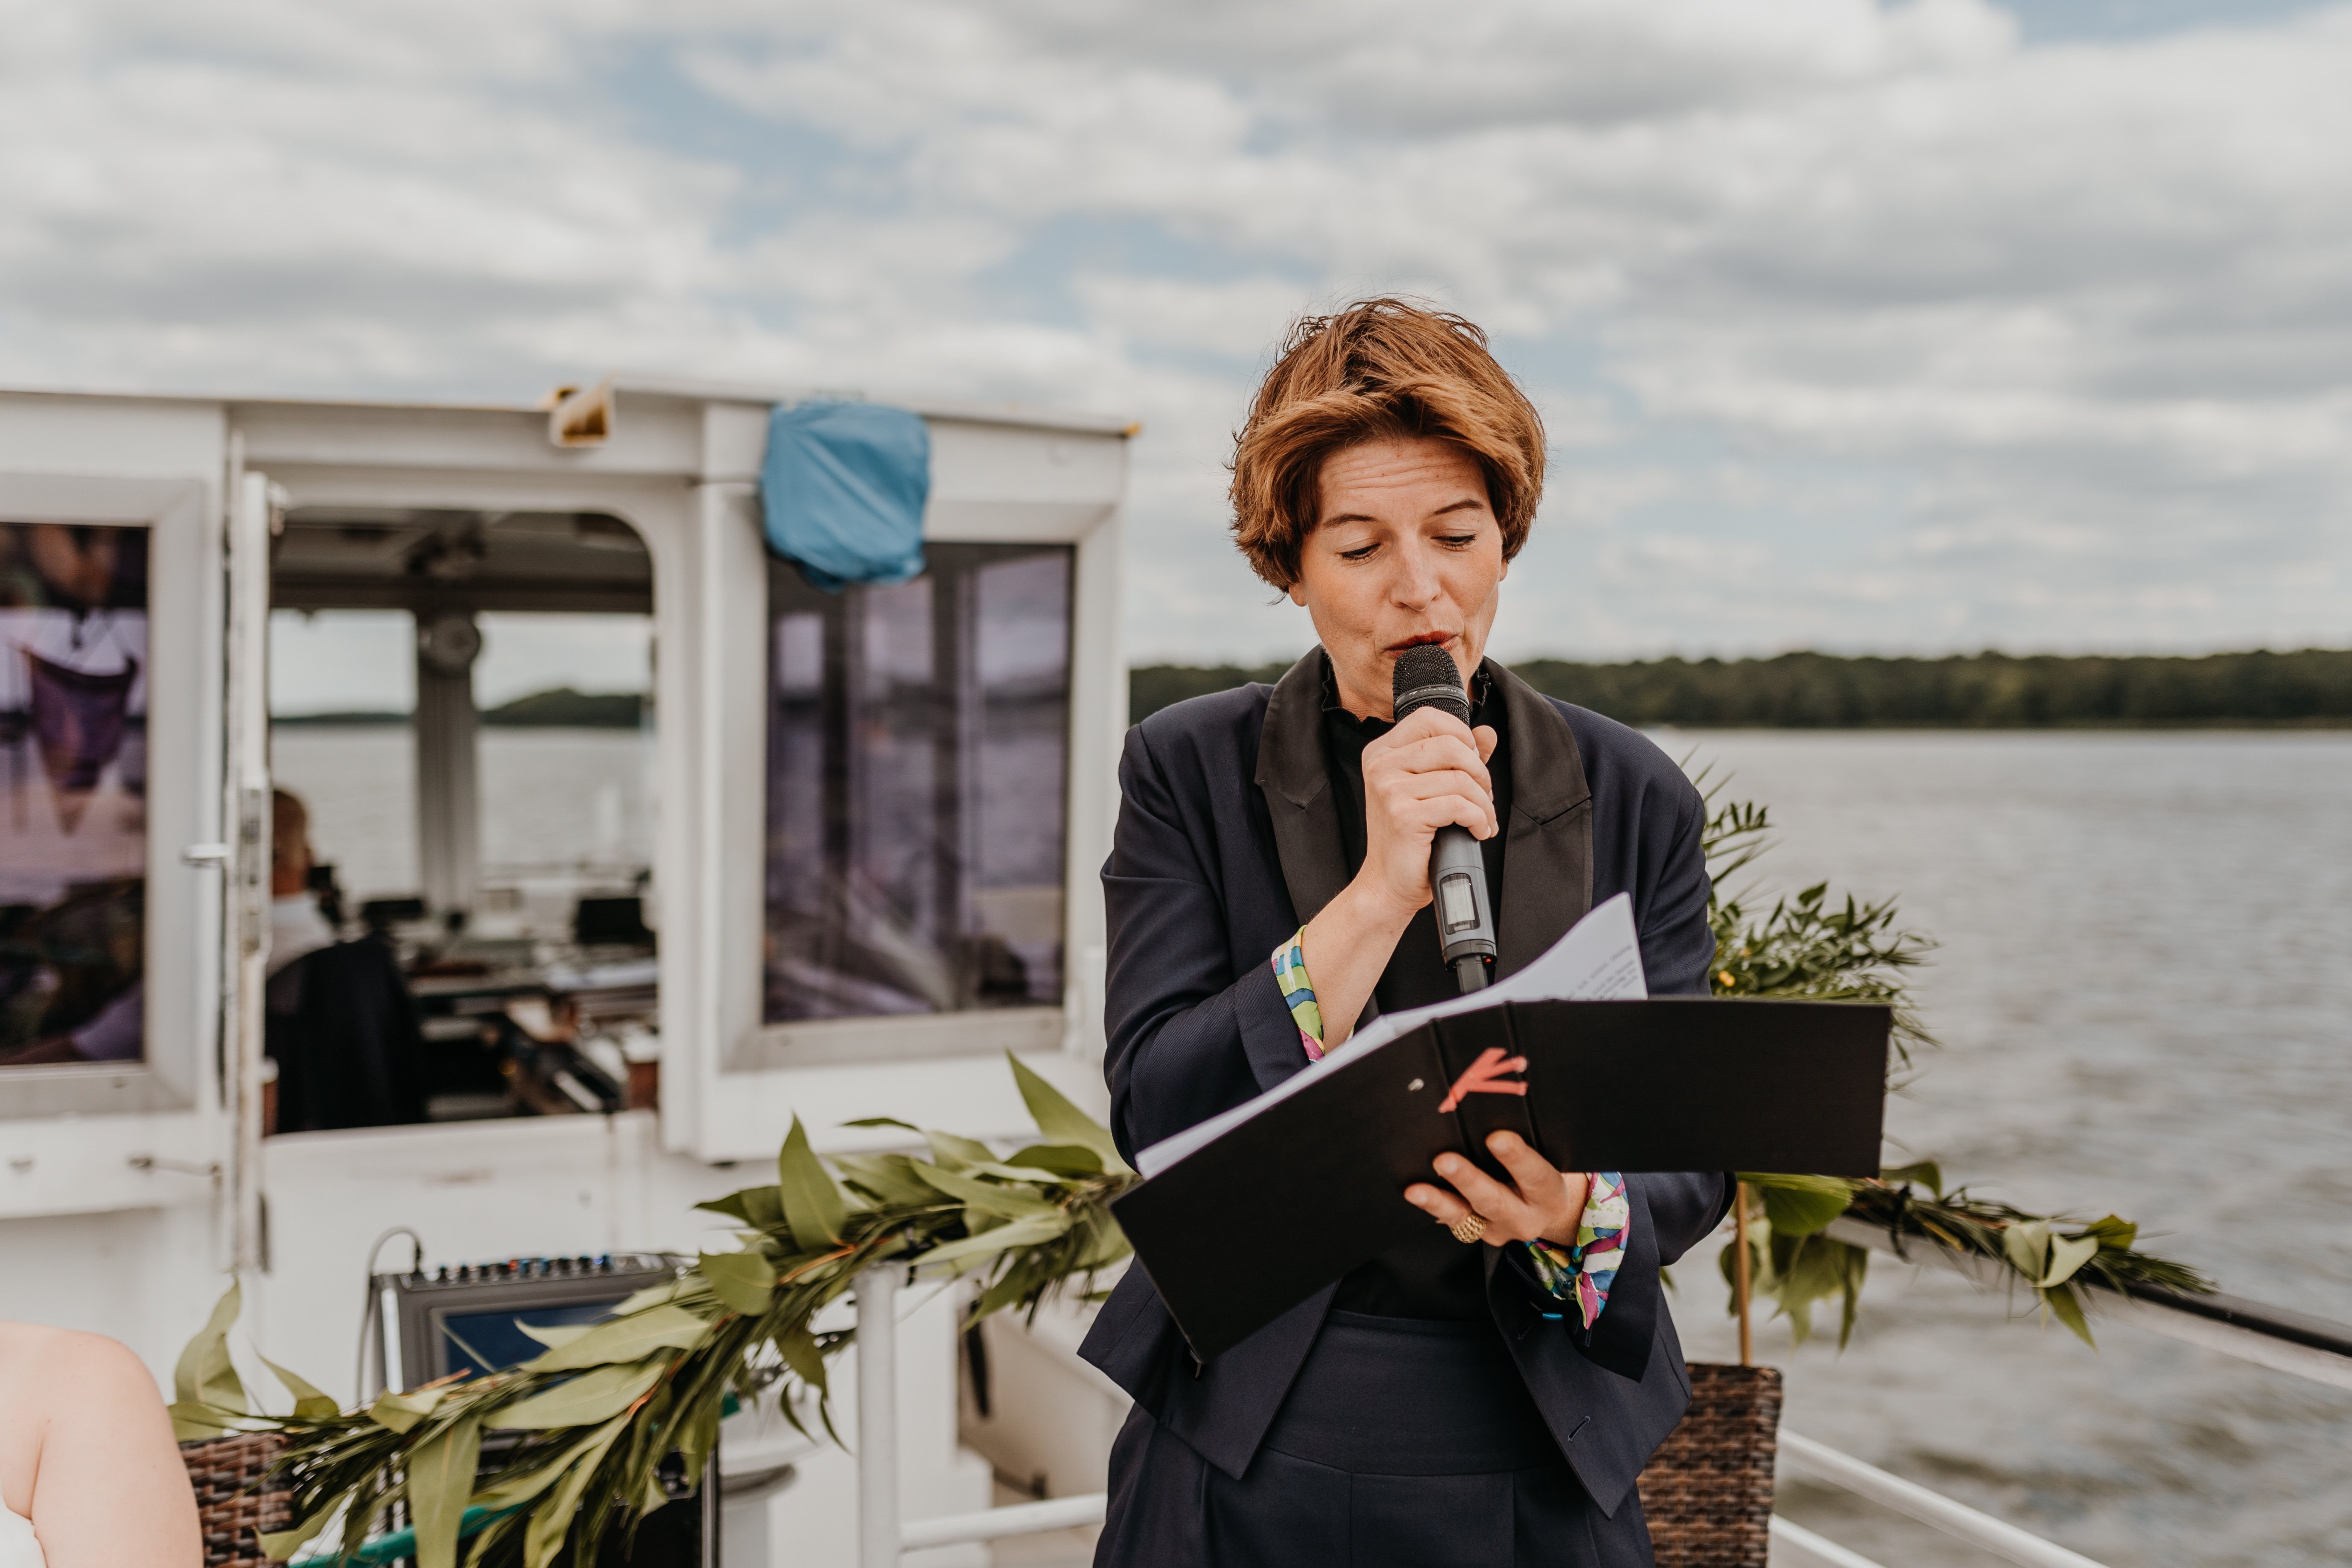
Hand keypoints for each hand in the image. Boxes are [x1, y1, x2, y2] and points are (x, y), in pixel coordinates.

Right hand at [1294, 706, 1499, 1048]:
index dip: (1461, 734)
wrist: (1388, 885)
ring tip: (1482, 820)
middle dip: (1480, 771)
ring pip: (1460, 777)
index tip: (1472, 763)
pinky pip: (1458, 804)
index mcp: (1382, 752)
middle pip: (1452, 744)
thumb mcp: (1431, 789)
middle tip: (1483, 797)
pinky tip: (1477, 832)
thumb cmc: (1410, 839)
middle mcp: (1381, 765)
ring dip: (1483, 802)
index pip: (1430, 717)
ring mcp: (1389, 789)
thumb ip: (1457, 757)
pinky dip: (1478, 819)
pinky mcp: (1403, 814)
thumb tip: (1487, 732)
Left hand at [1406, 1131, 1591, 1247]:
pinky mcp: (1474, 1233)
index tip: (1497, 1137)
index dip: (1517, 1157)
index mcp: (1550, 1196)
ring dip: (1438, 1201)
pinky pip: (1449, 1220)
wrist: (1541, 1205)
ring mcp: (1497, 1229)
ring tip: (1415, 1190)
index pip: (1536, 1176)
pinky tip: (1414, 1194)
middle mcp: (1525, 1218)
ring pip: (1464, 1217)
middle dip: (1468, 1180)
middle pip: (1495, 1201)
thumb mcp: (1547, 1155)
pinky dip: (1431, 1206)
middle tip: (1444, 1161)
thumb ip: (1526, 1140)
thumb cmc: (1540, 1168)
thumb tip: (1492, 1108)